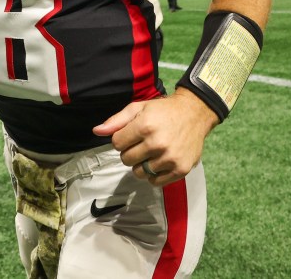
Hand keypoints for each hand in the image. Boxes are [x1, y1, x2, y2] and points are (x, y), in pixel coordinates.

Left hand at [93, 89, 218, 186]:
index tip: (131, 135)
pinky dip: (153, 175)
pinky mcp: (180, 170)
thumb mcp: (138, 108)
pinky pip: (155, 182)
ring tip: (150, 153)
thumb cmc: (163, 111)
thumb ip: (116, 121)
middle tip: (141, 144)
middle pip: (126, 159)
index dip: (120, 139)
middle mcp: (157, 143)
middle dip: (129, 152)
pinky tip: (159, 162)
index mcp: (145, 126)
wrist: (194, 114)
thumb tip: (96, 131)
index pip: (116, 143)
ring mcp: (170, 158)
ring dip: (141, 165)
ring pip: (139, 173)